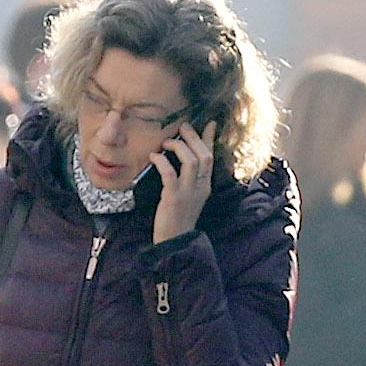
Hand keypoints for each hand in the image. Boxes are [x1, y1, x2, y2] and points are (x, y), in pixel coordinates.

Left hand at [150, 125, 214, 242]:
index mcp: (205, 186)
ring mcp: (188, 193)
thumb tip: (182, 159)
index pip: (211, 157)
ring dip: (179, 147)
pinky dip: (162, 162)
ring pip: (192, 161)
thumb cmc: (177, 218)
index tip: (209, 123)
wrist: (174, 242)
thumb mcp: (188, 196)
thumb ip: (189, 178)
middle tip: (182, 127)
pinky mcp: (174, 198)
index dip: (209, 139)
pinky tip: (154, 157)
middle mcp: (200, 187)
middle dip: (193, 137)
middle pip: (204, 155)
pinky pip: (170, 174)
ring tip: (166, 142)